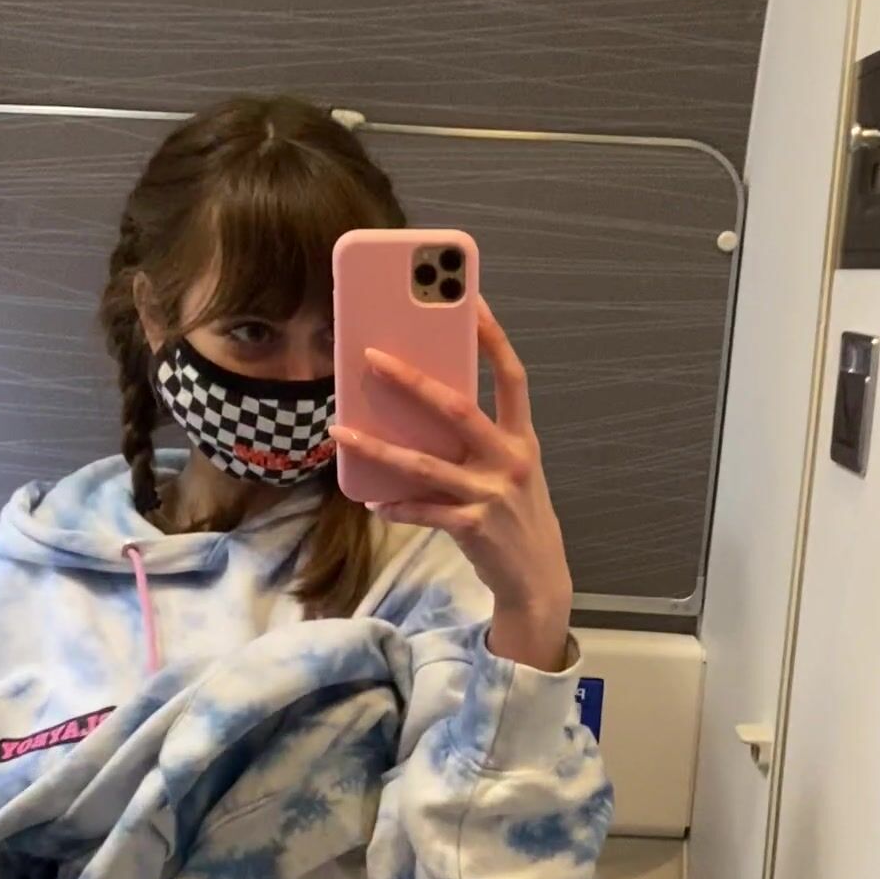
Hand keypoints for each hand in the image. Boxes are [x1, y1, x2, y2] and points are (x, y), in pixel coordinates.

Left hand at [328, 300, 572, 670]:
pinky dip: (395, 505)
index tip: (471, 300)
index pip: (513, 376)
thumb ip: (480, 439)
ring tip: (341, 430)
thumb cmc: (516, 514)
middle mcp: (510, 460)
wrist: (538, 578)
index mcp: (521, 438)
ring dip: (378, 448)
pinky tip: (374, 502)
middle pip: (458, 409)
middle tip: (371, 358)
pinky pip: (423, 511)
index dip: (494, 337)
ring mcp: (492, 494)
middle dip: (412, 381)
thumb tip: (426, 404)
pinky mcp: (473, 527)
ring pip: (425, 464)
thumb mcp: (511, 469)